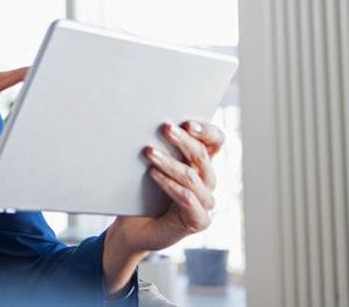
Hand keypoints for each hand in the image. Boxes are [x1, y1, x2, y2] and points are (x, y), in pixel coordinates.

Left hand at [102, 119, 224, 292]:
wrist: (132, 228)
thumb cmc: (141, 193)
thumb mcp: (150, 165)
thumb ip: (157, 147)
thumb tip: (143, 121)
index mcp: (201, 163)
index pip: (216, 141)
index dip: (206, 130)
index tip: (187, 122)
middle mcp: (208, 180)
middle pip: (203, 155)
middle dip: (183, 140)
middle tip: (164, 128)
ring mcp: (206, 202)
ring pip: (192, 176)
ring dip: (169, 162)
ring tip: (149, 152)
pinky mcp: (199, 220)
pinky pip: (187, 198)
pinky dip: (169, 184)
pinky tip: (153, 174)